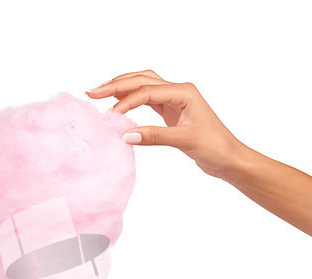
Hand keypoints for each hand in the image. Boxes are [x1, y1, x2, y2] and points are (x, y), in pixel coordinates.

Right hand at [86, 69, 243, 178]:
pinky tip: (119, 104)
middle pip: (141, 80)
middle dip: (116, 85)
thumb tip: (125, 136)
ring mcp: (174, 100)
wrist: (228, 158)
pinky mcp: (172, 111)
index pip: (146, 92)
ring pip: (143, 86)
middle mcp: (178, 91)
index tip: (109, 116)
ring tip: (100, 94)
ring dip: (122, 88)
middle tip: (92, 93)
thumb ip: (154, 137)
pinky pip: (147, 99)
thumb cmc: (214, 147)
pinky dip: (131, 99)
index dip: (125, 102)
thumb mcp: (184, 141)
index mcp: (183, 92)